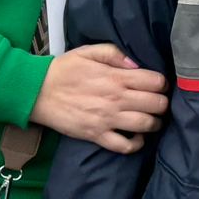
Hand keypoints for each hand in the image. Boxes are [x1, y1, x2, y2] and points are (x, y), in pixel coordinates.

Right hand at [29, 43, 168, 151]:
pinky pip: (125, 146)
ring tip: (150, 119)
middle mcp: (116, 98)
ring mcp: (107, 119)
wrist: (36, 92)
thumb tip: (136, 65)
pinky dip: (136, 144)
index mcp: (116, 77)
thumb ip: (115, 54)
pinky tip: (136, 137)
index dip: (161, 83)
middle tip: (155, 103)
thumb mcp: (88, 52)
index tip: (156, 85)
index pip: (156, 82)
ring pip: (146, 125)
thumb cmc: (63, 70)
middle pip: (157, 104)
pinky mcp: (97, 135)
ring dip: (154, 123)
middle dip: (162, 103)